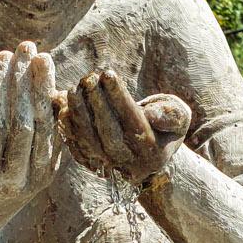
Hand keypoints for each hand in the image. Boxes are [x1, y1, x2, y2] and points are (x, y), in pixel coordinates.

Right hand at [0, 42, 62, 218]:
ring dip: (45, 90)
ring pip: (45, 128)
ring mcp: (38, 178)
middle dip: (25, 83)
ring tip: (42, 58)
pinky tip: (53, 80)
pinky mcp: (52, 171)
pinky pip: (58, 134)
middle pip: (24, 124)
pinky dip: (57, 107)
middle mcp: (15, 181)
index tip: (1, 57)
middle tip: (25, 48)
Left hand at [60, 69, 190, 185]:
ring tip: (74, 88)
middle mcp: (131, 165)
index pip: (134, 123)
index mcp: (153, 154)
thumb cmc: (166, 124)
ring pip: (90, 143)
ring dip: (79, 114)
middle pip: (109, 135)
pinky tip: (63, 104)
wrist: (152, 150)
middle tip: (88, 79)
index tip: (108, 73)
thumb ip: (171, 114)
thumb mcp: (180, 117)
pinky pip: (76, 147)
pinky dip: (67, 126)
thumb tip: (151, 115)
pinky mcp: (94, 166)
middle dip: (97, 105)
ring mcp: (110, 169)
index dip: (119, 98)